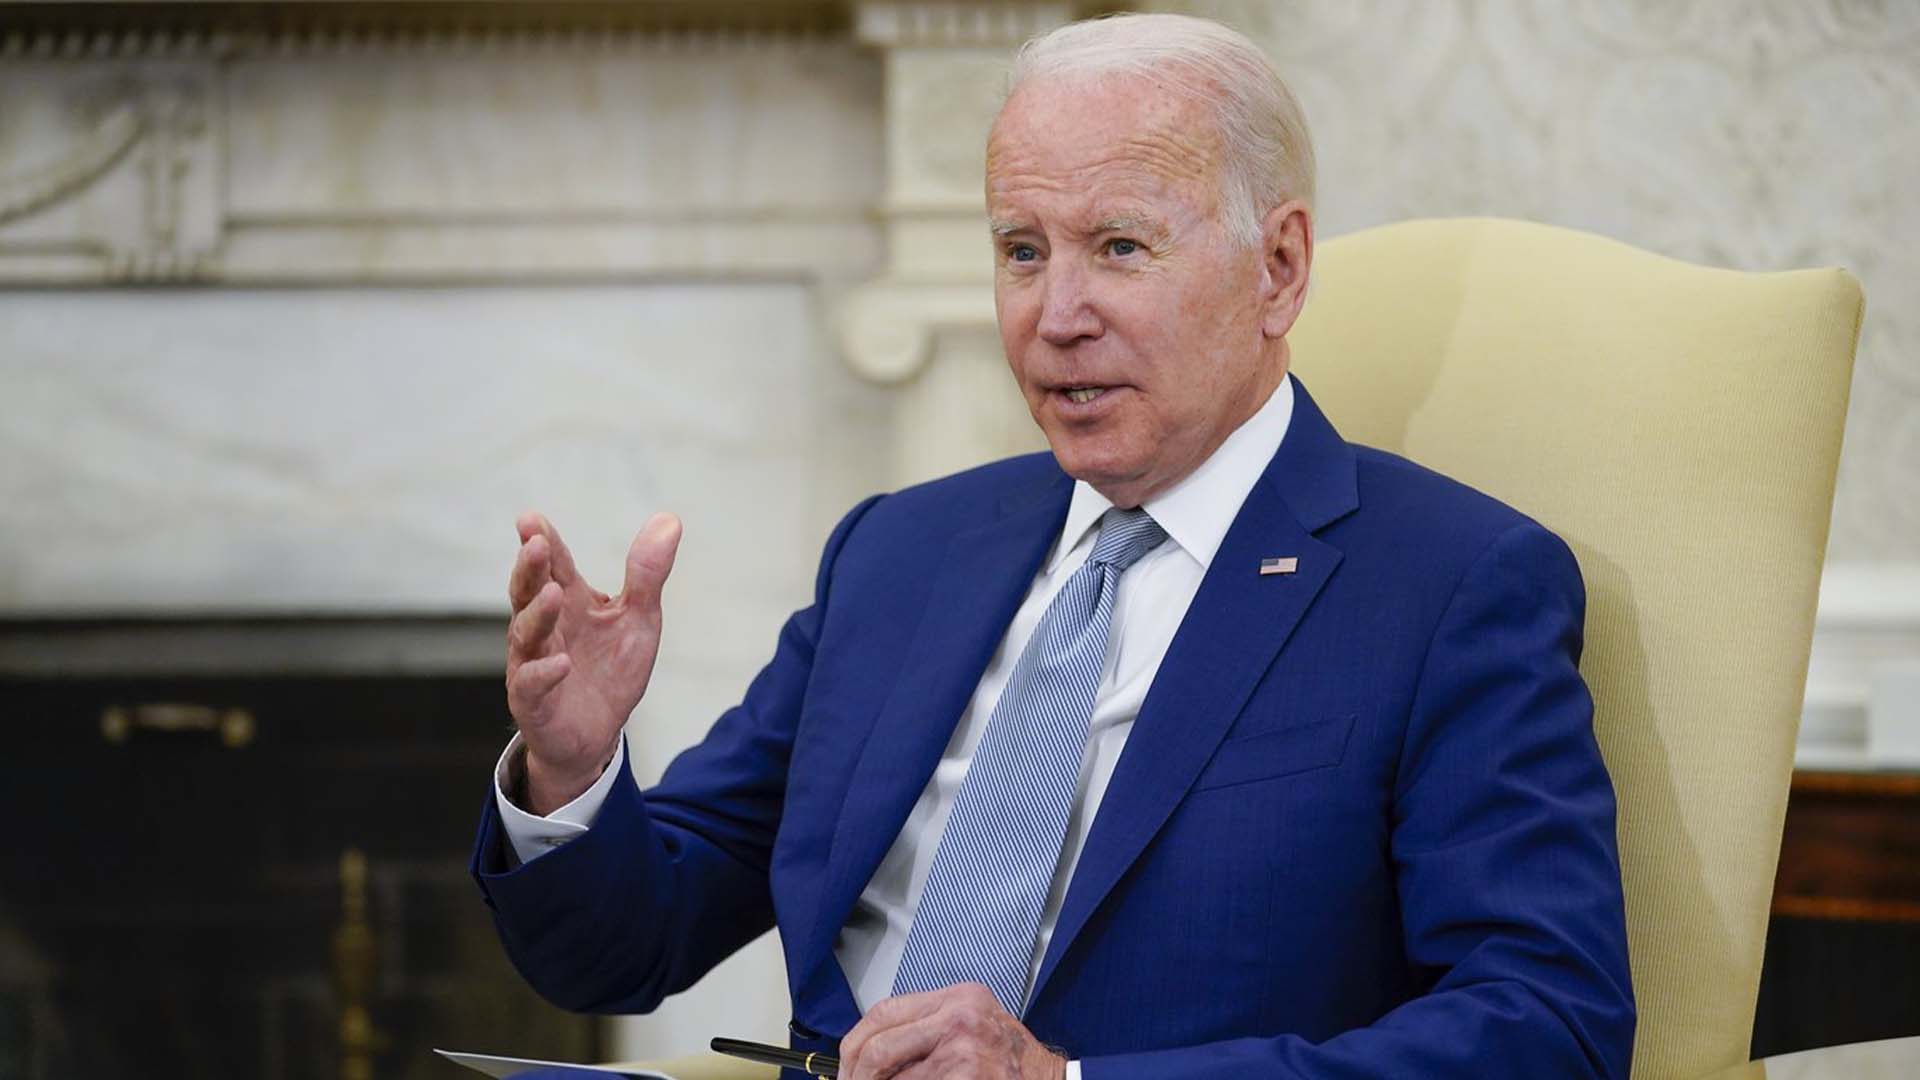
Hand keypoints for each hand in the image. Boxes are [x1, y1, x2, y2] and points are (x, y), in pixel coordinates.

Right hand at [505, 510, 681, 813]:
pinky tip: (563, 662)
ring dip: (538, 613)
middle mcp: (544, 628)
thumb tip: (670, 518)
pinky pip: (533, 684)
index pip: (553, 566)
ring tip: (554, 594)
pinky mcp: (534, 702)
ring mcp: (533, 663)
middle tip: (536, 544)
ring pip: (526, 634)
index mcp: (569, 602)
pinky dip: (545, 673)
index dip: (543, 540)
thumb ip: (647, 573)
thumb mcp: (638, 618)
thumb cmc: (611, 670)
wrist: (597, 735)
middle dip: (530, 568)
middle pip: (528, 592)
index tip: (531, 518)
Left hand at [838, 983, 1066, 1079]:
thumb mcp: (972, 1025)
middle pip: (880, 1045)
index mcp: (958, 998)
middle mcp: (959, 1018)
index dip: (856, 1042)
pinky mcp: (967, 1079)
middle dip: (858, 1076)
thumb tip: (871, 1053)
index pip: (885, 1011)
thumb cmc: (1013, 1061)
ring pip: (894, 1078)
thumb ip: (928, 1028)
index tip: (847, 1064)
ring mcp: (963, 1052)